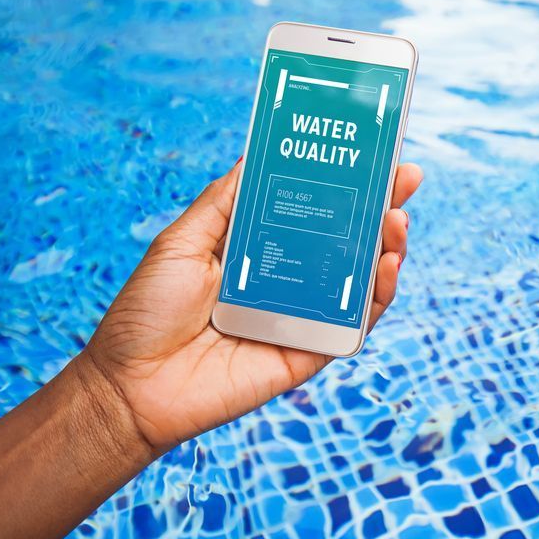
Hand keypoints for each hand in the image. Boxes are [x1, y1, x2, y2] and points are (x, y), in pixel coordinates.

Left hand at [79, 161, 422, 454]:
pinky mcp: (310, 353)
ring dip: (388, 246)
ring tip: (397, 217)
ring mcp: (302, 316)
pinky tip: (384, 266)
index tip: (373, 153)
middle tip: (406, 176)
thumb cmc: (148, 311)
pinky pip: (355, 324)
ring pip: (361, 280)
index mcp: (261, 249)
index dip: (344, 183)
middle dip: (382, 205)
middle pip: (348, 239)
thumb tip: (260, 153)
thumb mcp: (184, 240)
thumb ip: (226, 201)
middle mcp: (289, 279)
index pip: (314, 209)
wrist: (132, 385)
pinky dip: (378, 296)